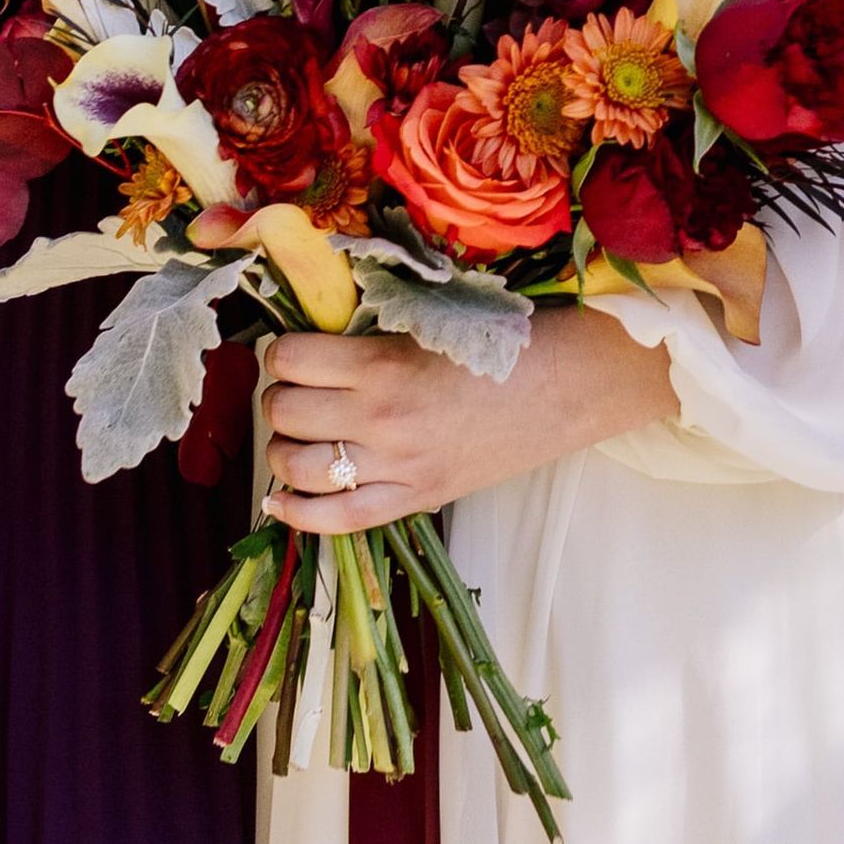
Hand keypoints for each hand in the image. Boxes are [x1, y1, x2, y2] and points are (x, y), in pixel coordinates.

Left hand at [261, 306, 677, 532]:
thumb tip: (312, 343)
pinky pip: (338, 519)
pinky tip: (279, 500)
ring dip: (281, 449)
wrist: (564, 387)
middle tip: (298, 390)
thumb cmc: (500, 343)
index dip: (282, 352)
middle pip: (285, 411)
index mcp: (380, 364)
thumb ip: (370, 336)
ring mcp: (396, 465)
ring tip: (295, 435)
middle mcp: (380, 418)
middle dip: (280, 397)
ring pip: (296, 466)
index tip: (293, 352)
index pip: (289, 358)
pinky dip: (297, 512)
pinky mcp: (416, 498)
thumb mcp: (427, 324)